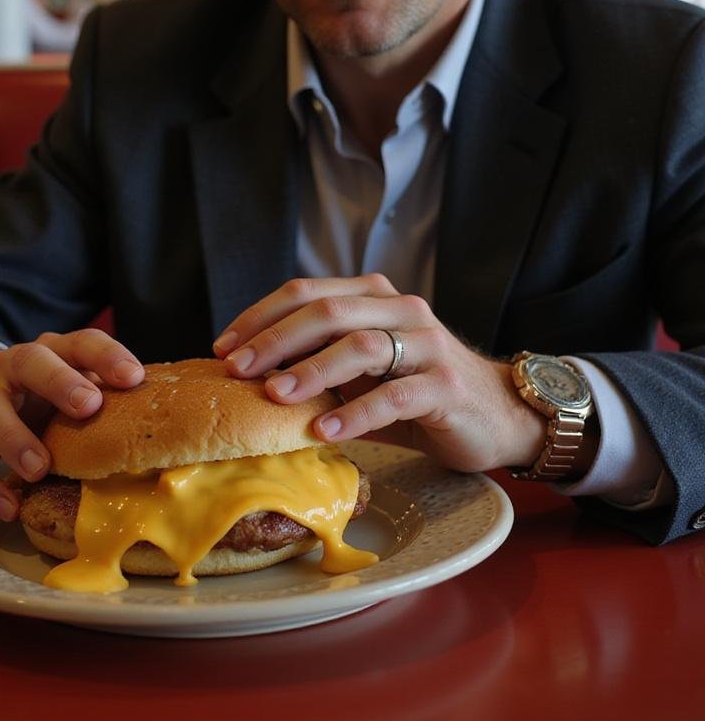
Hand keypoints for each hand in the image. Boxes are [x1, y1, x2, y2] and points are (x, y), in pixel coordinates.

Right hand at [0, 329, 144, 520]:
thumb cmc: (46, 403)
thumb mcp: (75, 394)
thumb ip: (109, 405)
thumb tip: (166, 432)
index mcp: (53, 352)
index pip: (82, 342)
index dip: (108, 356)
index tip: (134, 377)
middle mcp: (11, 365)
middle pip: (32, 361)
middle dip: (60, 381)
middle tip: (87, 407)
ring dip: (14, 438)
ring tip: (39, 469)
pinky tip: (8, 506)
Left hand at [214, 275, 545, 473]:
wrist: (497, 414)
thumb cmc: (417, 393)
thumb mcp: (364, 372)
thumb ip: (321, 361)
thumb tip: (249, 374)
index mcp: (374, 297)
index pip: (308, 292)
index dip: (261, 316)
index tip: (224, 347)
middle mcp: (401, 309)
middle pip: (329, 311)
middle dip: (276, 339)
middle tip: (237, 369)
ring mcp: (427, 344)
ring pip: (362, 345)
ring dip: (312, 370)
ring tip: (275, 396)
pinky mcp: (446, 385)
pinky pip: (396, 395)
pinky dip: (356, 411)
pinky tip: (325, 429)